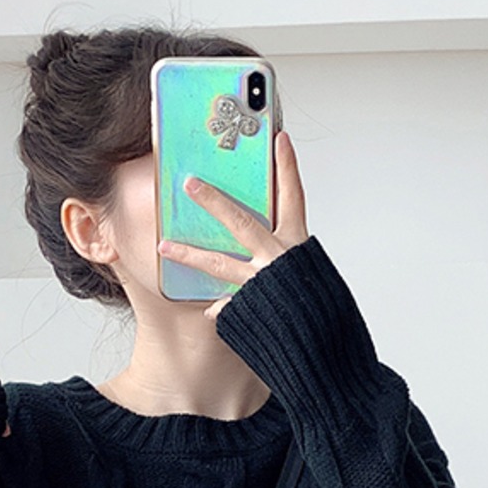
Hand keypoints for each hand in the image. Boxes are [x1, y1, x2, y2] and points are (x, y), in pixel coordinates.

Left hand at [159, 128, 309, 323]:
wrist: (324, 349)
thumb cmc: (321, 310)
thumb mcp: (311, 272)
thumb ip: (290, 254)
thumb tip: (271, 242)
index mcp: (297, 246)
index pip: (293, 197)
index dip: (287, 167)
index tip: (278, 138)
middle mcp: (278, 260)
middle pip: (241, 223)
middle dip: (213, 201)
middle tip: (189, 183)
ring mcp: (261, 284)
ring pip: (220, 264)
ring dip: (190, 253)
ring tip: (163, 245)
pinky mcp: (250, 309)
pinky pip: (227, 307)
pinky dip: (218, 308)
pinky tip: (206, 308)